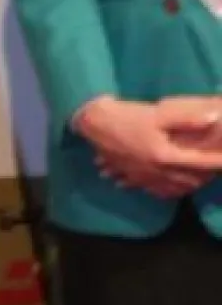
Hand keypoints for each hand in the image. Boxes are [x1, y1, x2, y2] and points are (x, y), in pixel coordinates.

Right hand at [77, 95, 221, 198]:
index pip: (199, 162)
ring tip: (200, 181)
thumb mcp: (158, 113)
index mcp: (165, 156)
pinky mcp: (132, 176)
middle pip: (188, 179)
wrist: (94, 124)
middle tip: (216, 171)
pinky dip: (166, 191)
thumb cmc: (127, 116)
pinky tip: (171, 189)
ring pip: (172, 188)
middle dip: (206, 176)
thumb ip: (186, 118)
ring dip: (189, 186)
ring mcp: (143, 177)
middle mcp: (157, 171)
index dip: (217, 161)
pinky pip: (153, 190)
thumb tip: (214, 117)